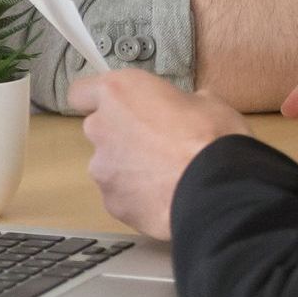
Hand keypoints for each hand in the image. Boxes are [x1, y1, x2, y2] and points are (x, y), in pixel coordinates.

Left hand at [67, 68, 248, 239]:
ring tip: (164, 176)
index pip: (81, 92)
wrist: (216, 192)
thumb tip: (182, 110)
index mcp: (119, 92)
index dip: (98, 99)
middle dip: (120, 135)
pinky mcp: (112, 204)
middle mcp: (101, 128)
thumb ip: (177, 102)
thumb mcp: (206, 102)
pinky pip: (120, 195)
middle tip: (155, 142)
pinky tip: (164, 198)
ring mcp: (103, 170)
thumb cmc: (211, 136)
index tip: (118, 106)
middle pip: (98, 129)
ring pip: (109, 165)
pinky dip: (136, 196)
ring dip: (129, 168)